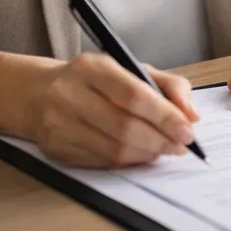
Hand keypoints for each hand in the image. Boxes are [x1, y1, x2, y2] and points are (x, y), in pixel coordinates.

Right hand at [26, 52, 200, 167]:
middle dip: (160, 139)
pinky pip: (101, 162)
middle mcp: (70, 94)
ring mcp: (59, 124)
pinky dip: (128, 162)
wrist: (38, 94)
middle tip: (181, 145)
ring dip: (147, 154)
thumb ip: (167, 85)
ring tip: (164, 150)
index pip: (133, 94)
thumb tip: (191, 114)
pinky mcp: (56, 148)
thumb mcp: (129, 68)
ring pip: (113, 149)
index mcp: (92, 67)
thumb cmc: (94, 81)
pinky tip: (141, 155)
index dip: (164, 116)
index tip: (187, 130)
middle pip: (124, 126)